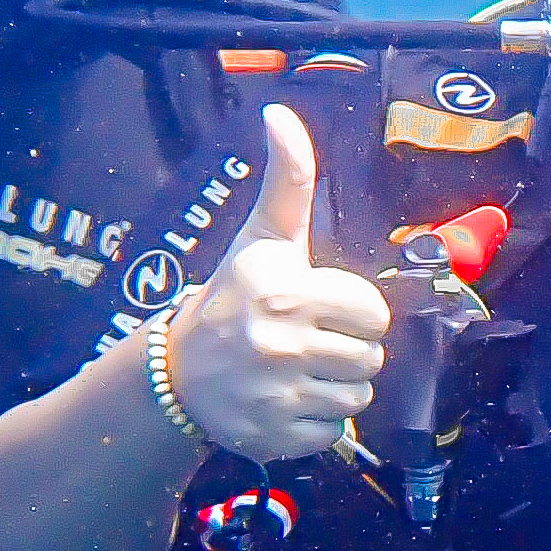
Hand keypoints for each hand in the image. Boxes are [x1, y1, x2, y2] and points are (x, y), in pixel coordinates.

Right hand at [158, 104, 388, 461]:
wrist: (177, 370)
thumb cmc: (233, 297)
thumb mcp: (263, 238)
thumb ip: (287, 180)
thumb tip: (280, 114)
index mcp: (286, 292)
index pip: (373, 312)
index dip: (356, 312)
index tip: (323, 309)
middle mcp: (280, 344)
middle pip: (371, 357)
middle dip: (350, 350)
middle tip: (313, 342)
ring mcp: (277, 395)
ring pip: (358, 397)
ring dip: (338, 387)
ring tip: (302, 371)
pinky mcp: (275, 437)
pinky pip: (335, 434)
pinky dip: (319, 424)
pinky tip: (289, 402)